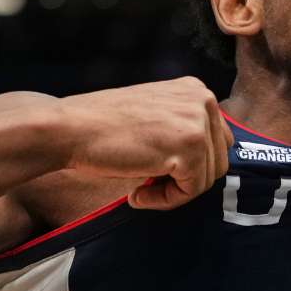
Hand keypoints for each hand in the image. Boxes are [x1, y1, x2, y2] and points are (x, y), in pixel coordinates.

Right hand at [59, 77, 232, 209]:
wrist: (72, 128)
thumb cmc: (104, 127)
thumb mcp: (155, 115)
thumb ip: (183, 128)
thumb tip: (208, 164)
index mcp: (196, 90)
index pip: (217, 140)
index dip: (191, 165)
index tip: (161, 173)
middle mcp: (203, 100)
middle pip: (218, 160)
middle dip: (186, 180)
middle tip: (151, 186)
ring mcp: (198, 122)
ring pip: (208, 178)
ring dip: (174, 193)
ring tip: (142, 190)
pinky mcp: (190, 148)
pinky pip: (192, 190)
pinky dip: (166, 201)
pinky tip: (139, 194)